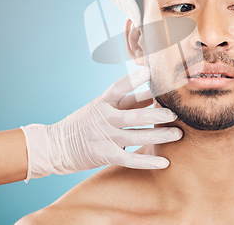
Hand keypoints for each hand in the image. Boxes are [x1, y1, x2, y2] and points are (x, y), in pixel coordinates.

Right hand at [21, 67, 181, 179]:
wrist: (56, 146)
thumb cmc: (85, 123)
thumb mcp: (100, 106)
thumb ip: (125, 102)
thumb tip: (154, 95)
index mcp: (103, 102)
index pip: (119, 87)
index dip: (133, 79)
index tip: (150, 71)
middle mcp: (105, 118)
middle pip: (134, 114)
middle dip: (156, 114)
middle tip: (175, 113)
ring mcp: (105, 136)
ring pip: (136, 135)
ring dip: (159, 135)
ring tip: (178, 134)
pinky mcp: (105, 154)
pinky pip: (130, 158)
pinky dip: (148, 161)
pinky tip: (164, 163)